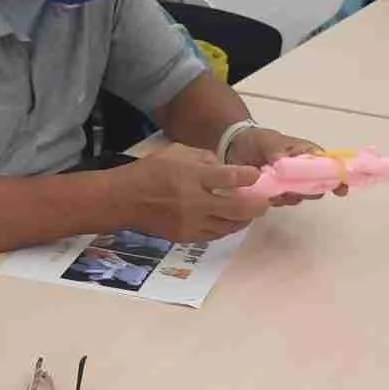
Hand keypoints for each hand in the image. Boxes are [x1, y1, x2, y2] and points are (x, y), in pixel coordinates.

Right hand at [117, 143, 268, 243]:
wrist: (124, 199)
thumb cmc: (150, 171)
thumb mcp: (175, 152)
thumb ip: (202, 158)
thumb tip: (223, 168)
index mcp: (192, 177)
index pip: (229, 178)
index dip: (248, 177)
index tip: (256, 175)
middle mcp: (195, 201)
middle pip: (237, 207)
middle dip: (256, 205)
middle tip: (264, 201)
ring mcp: (192, 222)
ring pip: (230, 225)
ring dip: (244, 219)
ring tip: (251, 212)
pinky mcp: (187, 236)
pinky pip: (215, 234)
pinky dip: (227, 227)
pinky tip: (230, 221)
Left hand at [225, 127, 347, 205]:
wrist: (235, 146)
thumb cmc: (257, 139)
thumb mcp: (268, 141)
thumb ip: (277, 152)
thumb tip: (283, 163)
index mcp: (307, 154)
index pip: (329, 167)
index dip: (337, 179)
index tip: (340, 190)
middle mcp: (302, 171)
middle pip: (316, 187)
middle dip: (307, 190)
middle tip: (292, 187)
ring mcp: (289, 183)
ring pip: (298, 197)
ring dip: (288, 196)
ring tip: (272, 186)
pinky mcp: (275, 192)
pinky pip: (281, 202)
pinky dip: (274, 200)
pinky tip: (264, 192)